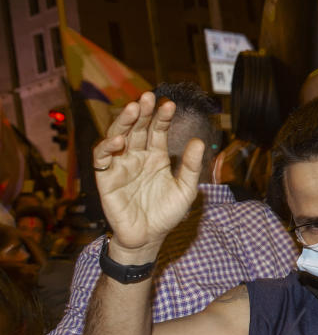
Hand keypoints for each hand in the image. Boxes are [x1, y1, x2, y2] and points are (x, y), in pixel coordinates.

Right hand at [92, 92, 203, 262]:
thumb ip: (191, 166)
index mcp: (156, 156)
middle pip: (137, 128)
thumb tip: (198, 141)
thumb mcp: (185, 190)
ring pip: (118, 136)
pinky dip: (108, 147)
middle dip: (142, 112)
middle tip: (148, 97)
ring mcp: (120, 165)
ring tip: (134, 109)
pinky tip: (119, 140)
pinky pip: (102, 158)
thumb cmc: (166, 214)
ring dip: (125, 122)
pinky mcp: (106, 178)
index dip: (162, 117)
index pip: (157, 130)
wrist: (149, 237)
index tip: (170, 105)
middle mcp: (137, 157)